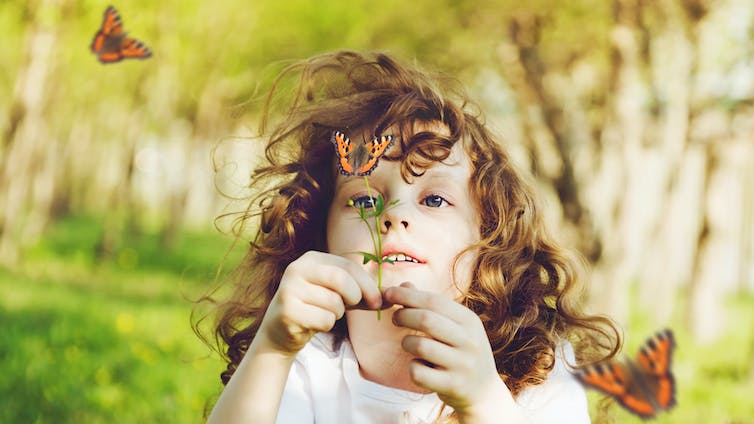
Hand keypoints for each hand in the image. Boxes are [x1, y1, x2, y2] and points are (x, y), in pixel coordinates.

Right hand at [256, 251, 382, 355]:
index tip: (377, 302)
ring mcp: (289, 289)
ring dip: (337, 314)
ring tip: (325, 314)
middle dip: (354, 296)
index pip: (348, 266)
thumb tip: (392, 297)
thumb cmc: (317, 309)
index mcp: (311, 259)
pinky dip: (326, 325)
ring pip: (333, 302)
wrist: (281, 332)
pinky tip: (314, 323)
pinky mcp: (287, 311)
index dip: (367, 284)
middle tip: (352, 306)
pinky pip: (324, 319)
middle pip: (341, 280)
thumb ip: (366, 295)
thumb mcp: (342, 297)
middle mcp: (297, 269)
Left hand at [384, 282, 526, 422]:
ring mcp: (463, 364)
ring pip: (420, 345)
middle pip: (426, 320)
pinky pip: (418, 372)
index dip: (407, 295)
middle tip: (395, 318)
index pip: (434, 301)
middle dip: (403, 315)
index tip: (388, 293)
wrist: (484, 392)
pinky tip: (419, 366)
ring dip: (406, 342)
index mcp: (470, 320)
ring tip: (409, 344)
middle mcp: (470, 341)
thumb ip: (431, 306)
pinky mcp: (453, 386)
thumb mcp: (455, 326)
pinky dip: (412, 367)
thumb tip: (404, 285)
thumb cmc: (462, 352)